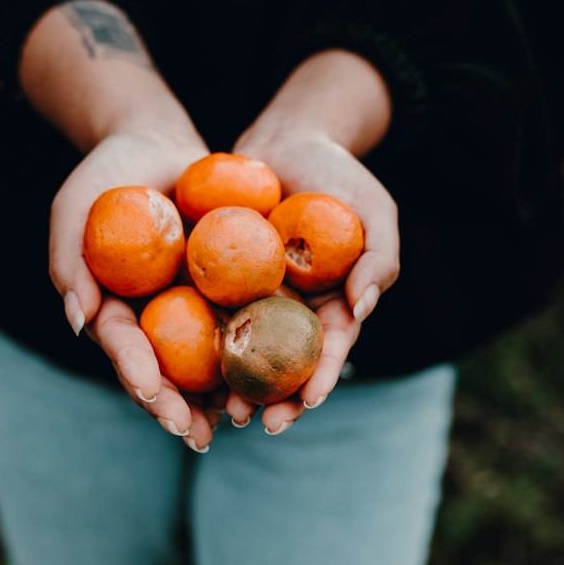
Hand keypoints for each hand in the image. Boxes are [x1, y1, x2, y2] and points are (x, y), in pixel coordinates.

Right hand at [48, 124, 225, 450]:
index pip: (123, 347)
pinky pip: (243, 326)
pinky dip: (256, 355)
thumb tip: (76, 321)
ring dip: (219, 399)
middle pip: (164, 371)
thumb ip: (70, 261)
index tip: (149, 392)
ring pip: (205, 363)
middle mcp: (153, 318)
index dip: (135, 372)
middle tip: (195, 435)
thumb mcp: (74, 206)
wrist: (157, 144)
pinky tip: (275, 380)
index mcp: (113, 309)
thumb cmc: (107, 174)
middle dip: (177, 407)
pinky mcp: (227, 291)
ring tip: (238, 424)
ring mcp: (190, 308)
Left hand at [225, 130, 399, 432]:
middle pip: (283, 365)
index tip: (308, 402)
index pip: (328, 351)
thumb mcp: (375, 211)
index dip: (319, 379)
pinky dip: (199, 343)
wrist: (288, 140)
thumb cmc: (340, 174)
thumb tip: (361, 307)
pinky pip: (208, 315)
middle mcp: (292, 310)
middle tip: (259, 424)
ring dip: (235, 386)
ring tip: (222, 412)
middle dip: (274, 400)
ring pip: (243, 352)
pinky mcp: (220, 281)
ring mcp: (255, 297)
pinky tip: (184, 368)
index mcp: (333, 305)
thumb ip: (379, 258)